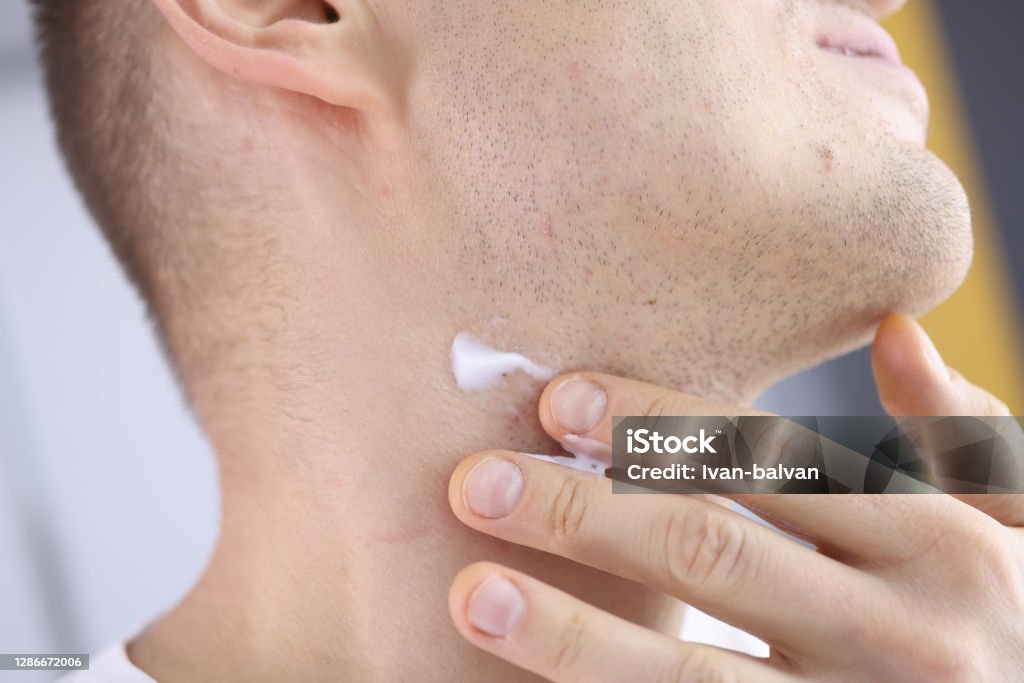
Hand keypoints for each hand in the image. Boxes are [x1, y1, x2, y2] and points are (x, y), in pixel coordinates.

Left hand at [446, 314, 1023, 681]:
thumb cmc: (1023, 626)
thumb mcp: (1022, 526)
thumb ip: (960, 435)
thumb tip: (896, 325)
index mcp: (943, 544)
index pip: (772, 463)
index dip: (658, 427)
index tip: (557, 399)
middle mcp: (902, 635)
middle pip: (713, 553)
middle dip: (586, 512)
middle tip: (478, 481)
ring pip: (691, 677)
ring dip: (573, 634)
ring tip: (474, 593)